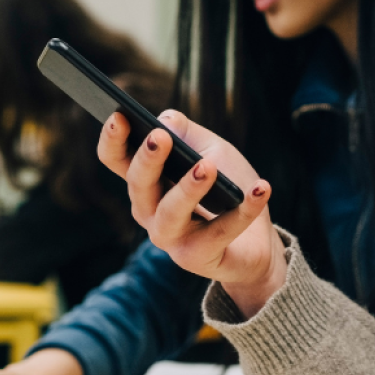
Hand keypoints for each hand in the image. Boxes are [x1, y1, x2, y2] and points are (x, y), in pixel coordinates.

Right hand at [95, 110, 287, 317]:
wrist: (256, 239)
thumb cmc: (226, 189)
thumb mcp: (210, 150)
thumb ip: (187, 133)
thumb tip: (164, 121)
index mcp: (146, 182)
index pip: (116, 160)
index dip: (113, 140)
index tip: (118, 116)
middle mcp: (149, 212)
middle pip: (138, 185)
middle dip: (147, 160)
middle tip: (161, 137)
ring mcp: (171, 238)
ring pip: (170, 214)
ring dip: (188, 189)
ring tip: (206, 167)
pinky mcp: (198, 258)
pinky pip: (219, 232)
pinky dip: (243, 210)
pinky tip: (260, 188)